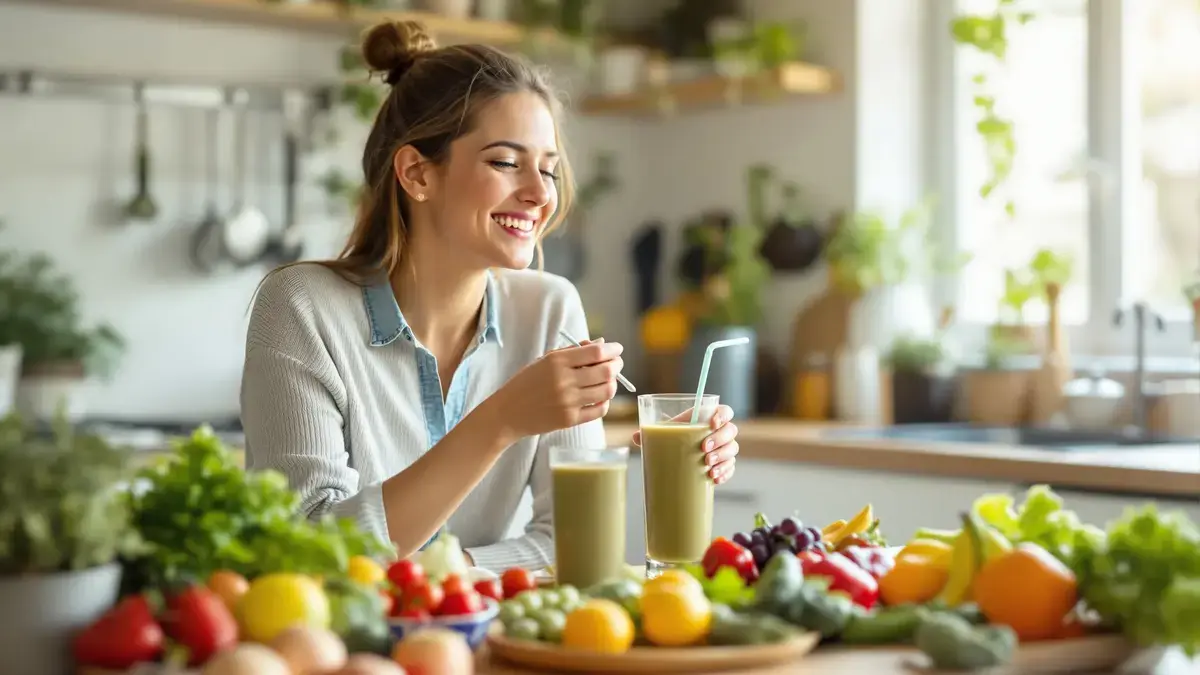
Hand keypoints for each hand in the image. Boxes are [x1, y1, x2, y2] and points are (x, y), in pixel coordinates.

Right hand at [487, 338, 623, 439]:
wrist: (508, 412)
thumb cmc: (527, 383)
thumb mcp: (545, 360)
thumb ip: (574, 351)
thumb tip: (602, 344)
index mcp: (556, 361)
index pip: (596, 353)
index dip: (612, 349)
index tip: (617, 349)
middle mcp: (564, 381)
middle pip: (606, 371)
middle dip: (617, 365)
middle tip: (616, 364)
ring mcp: (568, 402)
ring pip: (607, 391)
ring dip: (612, 383)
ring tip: (607, 380)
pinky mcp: (570, 420)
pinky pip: (599, 410)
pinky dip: (604, 402)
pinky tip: (599, 397)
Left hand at [632, 404, 738, 484]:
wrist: (680, 453)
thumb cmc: (675, 436)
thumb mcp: (665, 432)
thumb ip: (652, 432)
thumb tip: (636, 437)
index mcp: (708, 417)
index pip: (725, 411)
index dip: (722, 415)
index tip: (711, 424)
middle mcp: (720, 431)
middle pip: (731, 431)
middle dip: (719, 441)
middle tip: (703, 450)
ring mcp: (725, 448)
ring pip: (732, 450)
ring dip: (722, 459)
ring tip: (708, 467)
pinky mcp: (725, 464)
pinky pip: (731, 467)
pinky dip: (725, 473)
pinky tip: (714, 479)